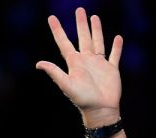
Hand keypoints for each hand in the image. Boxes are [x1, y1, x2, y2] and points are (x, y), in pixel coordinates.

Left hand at [36, 7, 122, 125]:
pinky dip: (117, 47)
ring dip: (96, 30)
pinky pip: (115, 55)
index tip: (51, 18)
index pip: (64, 42)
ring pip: (98, 42)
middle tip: (79, 9)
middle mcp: (86, 60)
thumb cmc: (82, 99)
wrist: (100, 110)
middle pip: (82, 37)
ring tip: (94, 17)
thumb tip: (38, 64)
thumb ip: (54, 73)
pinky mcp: (112, 69)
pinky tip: (117, 38)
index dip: (58, 30)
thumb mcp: (66, 84)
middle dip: (80, 24)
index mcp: (74, 63)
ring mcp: (99, 64)